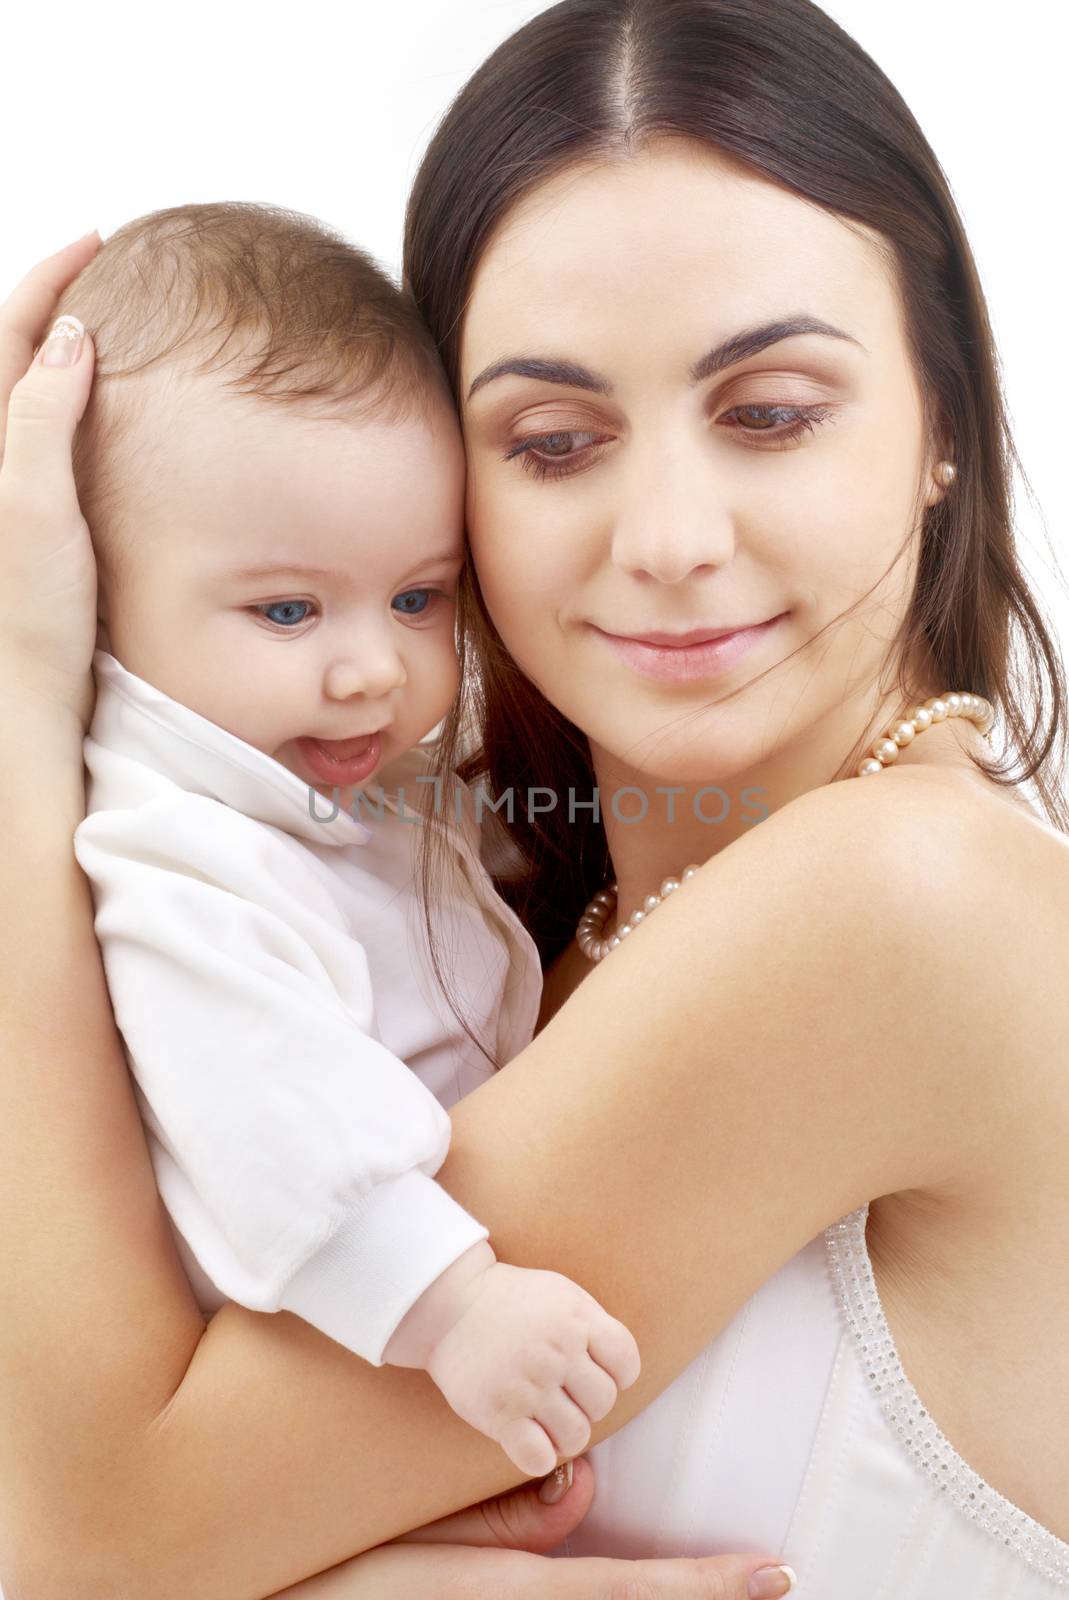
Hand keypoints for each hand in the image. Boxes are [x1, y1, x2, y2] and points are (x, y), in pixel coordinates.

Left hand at [0, 234, 100, 728]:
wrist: (26, 692)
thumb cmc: (30, 614)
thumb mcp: (34, 506)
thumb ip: (41, 416)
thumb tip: (68, 335)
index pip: (15, 330)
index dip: (51, 277)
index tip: (96, 242)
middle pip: (19, 351)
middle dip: (59, 299)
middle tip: (106, 270)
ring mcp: (16, 487)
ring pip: (36, 389)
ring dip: (68, 346)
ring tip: (114, 320)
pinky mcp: (37, 516)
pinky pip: (53, 431)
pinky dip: (79, 398)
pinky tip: (114, 406)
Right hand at [268, 1457, 798, 1598]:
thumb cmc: (337, 1571)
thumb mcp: (416, 1535)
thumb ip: (504, 1520)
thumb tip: (586, 1485)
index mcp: (510, 1596)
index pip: (627, 1589)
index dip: (704, 1587)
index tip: (773, 1573)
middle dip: (703, 1597)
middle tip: (777, 1578)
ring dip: (659, 1592)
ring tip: (725, 1579)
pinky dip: (607, 1592)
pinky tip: (621, 1576)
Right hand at [427, 1259, 641, 1474]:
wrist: (449, 1306)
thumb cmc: (511, 1302)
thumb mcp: (561, 1294)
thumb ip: (594, 1326)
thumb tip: (621, 1370)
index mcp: (576, 1318)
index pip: (627, 1363)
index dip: (617, 1374)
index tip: (593, 1371)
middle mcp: (556, 1352)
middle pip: (603, 1403)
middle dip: (587, 1403)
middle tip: (563, 1393)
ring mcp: (528, 1385)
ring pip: (577, 1436)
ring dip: (565, 1432)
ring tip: (545, 1415)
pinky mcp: (499, 1414)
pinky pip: (540, 1458)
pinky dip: (539, 1455)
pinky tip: (528, 1437)